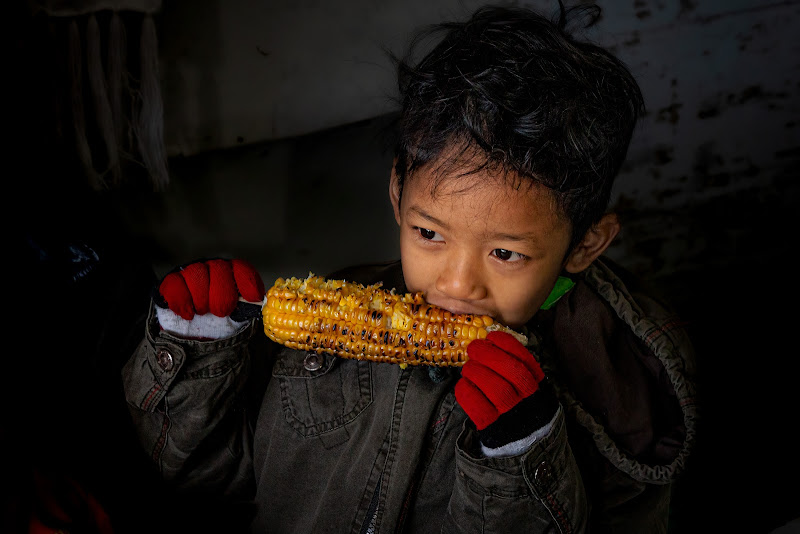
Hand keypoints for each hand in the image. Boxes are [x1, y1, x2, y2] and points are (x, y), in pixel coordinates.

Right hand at [155, 258, 264, 319]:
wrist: (191, 329)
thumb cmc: (218, 319)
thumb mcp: (236, 314)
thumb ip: (247, 306)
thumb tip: (258, 302)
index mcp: (232, 273)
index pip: (242, 268)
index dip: (248, 282)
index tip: (253, 298)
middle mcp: (212, 267)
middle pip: (219, 269)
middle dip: (222, 296)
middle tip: (220, 312)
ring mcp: (191, 271)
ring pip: (196, 274)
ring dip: (201, 299)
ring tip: (202, 312)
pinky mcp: (172, 280)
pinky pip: (175, 283)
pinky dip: (182, 302)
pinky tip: (188, 314)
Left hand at [455, 331, 556, 446]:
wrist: (521, 440)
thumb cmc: (519, 404)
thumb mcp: (528, 385)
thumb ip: (516, 365)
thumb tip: (490, 341)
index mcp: (536, 384)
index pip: (525, 360)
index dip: (507, 344)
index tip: (492, 336)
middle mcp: (527, 399)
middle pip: (510, 372)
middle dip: (488, 354)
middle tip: (474, 348)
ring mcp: (510, 413)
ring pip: (495, 387)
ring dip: (476, 371)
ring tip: (468, 367)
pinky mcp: (491, 425)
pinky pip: (476, 405)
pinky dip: (466, 390)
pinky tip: (464, 384)